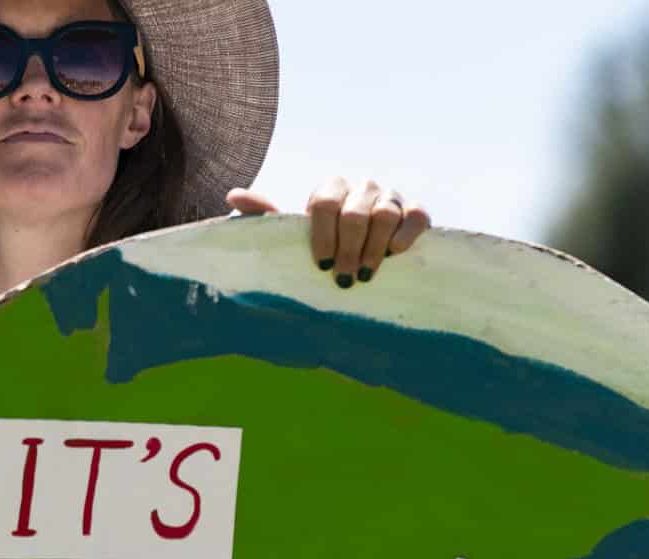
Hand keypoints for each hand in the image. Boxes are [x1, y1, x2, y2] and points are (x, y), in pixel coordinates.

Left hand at [227, 177, 429, 287]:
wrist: (361, 253)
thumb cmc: (319, 246)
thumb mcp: (290, 235)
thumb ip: (264, 217)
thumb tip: (233, 196)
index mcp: (329, 190)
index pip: (325, 204)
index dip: (322, 236)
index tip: (321, 264)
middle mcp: (359, 188)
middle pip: (354, 213)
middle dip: (348, 250)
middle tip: (343, 279)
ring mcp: (388, 197)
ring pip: (385, 213)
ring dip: (374, 248)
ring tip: (365, 274)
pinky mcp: (413, 211)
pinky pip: (416, 215)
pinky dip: (406, 234)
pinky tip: (394, 255)